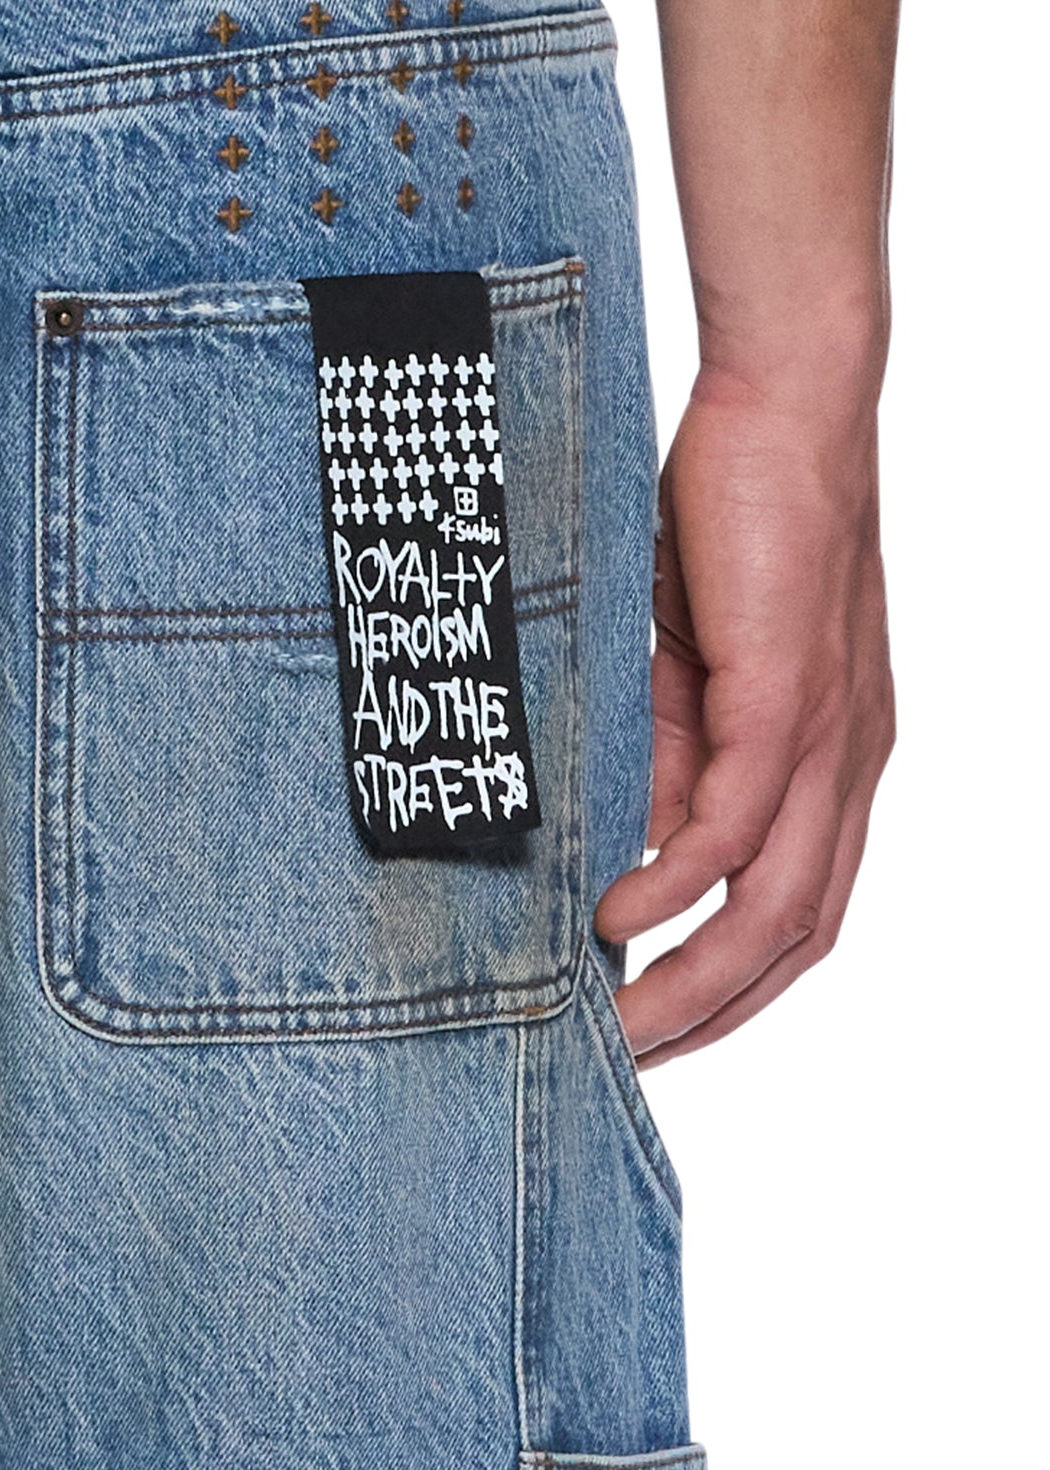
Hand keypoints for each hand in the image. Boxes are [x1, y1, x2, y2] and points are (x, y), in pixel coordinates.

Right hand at [594, 360, 894, 1065]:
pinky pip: (739, 818)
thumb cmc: (737, 519)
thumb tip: (630, 844)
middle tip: (626, 1061)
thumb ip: (674, 751)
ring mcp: (827, 735)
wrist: (788, 408)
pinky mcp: (788, 692)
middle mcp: (848, 766)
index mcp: (834, 760)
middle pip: (797, 937)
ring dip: (700, 976)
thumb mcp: (694, 663)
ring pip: (780, 902)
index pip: (798, 911)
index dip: (735, 984)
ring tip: (621, 1023)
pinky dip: (681, 879)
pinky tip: (622, 914)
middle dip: (714, 1014)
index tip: (654, 1027)